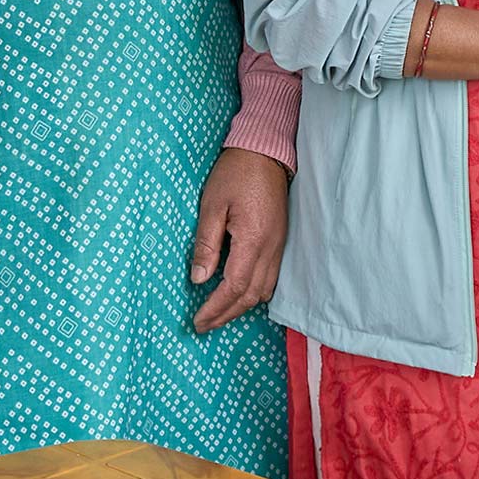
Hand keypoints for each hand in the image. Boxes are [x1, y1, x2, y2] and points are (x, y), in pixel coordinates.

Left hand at [190, 148, 288, 332]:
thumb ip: (206, 244)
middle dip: (226, 315)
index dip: (215, 309)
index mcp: (253, 241)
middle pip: (251, 296)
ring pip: (264, 290)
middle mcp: (271, 249)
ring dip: (241, 307)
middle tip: (204, 325)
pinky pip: (271, 278)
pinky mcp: (280, 241)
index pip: (234, 287)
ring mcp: (279, 246)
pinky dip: (253, 293)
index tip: (198, 321)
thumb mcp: (212, 206)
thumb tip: (198, 279)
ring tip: (218, 313)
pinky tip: (238, 293)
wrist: (266, 152)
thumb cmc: (235, 174)